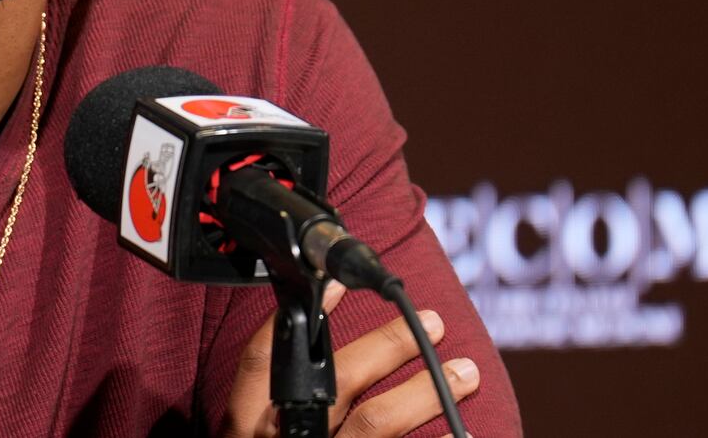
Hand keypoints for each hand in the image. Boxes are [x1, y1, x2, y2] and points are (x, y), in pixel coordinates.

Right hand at [221, 281, 481, 437]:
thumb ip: (274, 411)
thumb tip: (319, 357)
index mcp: (243, 431)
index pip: (260, 362)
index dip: (299, 320)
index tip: (336, 285)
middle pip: (332, 385)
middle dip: (386, 347)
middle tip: (428, 324)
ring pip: (373, 425)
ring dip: (423, 390)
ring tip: (464, 371)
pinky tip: (461, 436)